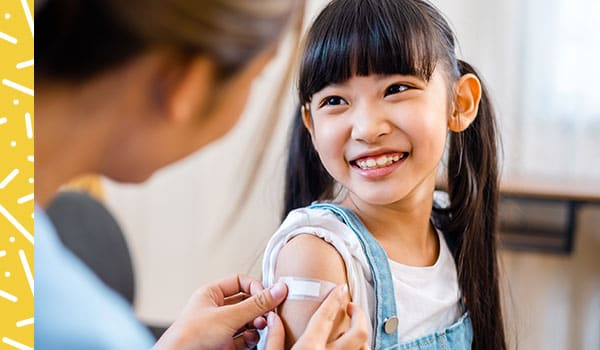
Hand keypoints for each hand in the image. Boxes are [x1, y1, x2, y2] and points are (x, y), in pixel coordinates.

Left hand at [154, 275, 287, 349]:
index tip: (269, 296)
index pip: (240, 282)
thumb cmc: (191, 336)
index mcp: (211, 294)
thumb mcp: (228, 316)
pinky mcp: (225, 344)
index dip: (255, 287)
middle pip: (246, 302)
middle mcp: (216, 309)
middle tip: (270, 312)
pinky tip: (251, 338)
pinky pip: (244, 338)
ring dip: (257, 324)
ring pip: (247, 321)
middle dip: (259, 308)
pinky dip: (251, 338)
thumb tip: (278, 290)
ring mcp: (221, 328)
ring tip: (261, 326)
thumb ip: (256, 304)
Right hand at [264, 285, 368, 349]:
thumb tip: (273, 317)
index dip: (335, 299)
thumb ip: (274, 338)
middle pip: (359, 331)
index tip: (341, 288)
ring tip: (350, 329)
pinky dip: (359, 348)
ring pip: (364, 347)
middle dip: (359, 315)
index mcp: (309, 348)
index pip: (326, 316)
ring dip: (360, 336)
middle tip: (351, 307)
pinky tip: (350, 347)